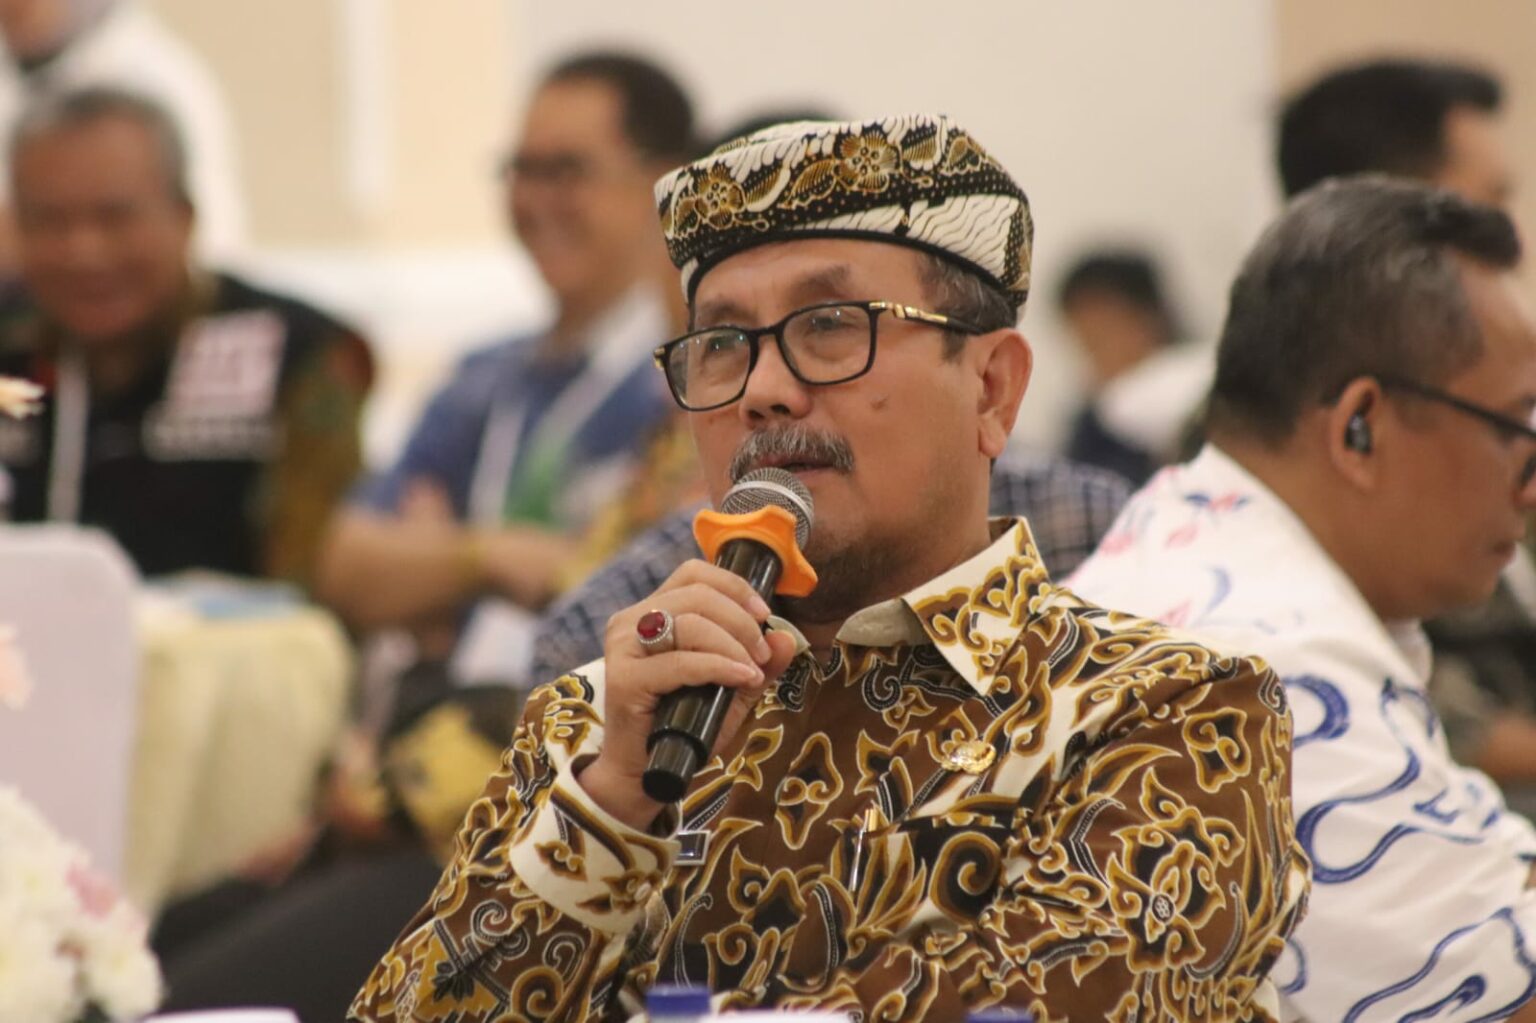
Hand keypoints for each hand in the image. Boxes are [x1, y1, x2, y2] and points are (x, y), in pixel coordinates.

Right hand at [578, 560, 798, 829]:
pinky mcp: (624, 679)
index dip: (734, 586)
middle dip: (742, 621)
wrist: (644, 775)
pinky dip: (719, 667)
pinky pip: (682, 662)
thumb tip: (786, 638)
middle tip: (762, 653)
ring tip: (752, 670)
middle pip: (697, 594)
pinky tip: (741, 678)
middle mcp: (631, 621)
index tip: (764, 615)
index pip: (693, 573)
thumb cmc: (685, 726)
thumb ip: (757, 662)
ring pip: (691, 623)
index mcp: (651, 611)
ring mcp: (623, 648)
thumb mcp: (730, 689)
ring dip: (733, 643)